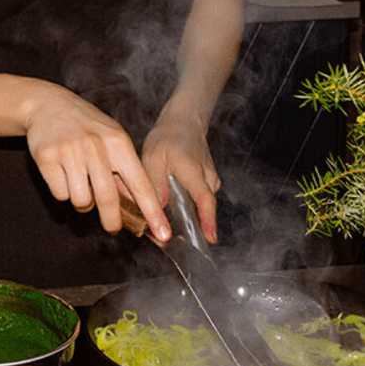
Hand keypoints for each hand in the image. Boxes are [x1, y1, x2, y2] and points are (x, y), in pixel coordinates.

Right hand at [22, 80, 169, 239]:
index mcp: (117, 142)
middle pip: (108, 198)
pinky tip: (62, 173)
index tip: (163, 234)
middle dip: (112, 220)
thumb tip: (139, 206)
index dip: (152, 212)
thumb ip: (124, 170)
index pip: (140, 184)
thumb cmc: (85, 126)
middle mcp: (95, 146)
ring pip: (81, 200)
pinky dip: (62, 191)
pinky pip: (60, 194)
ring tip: (80, 184)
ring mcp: (70, 150)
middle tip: (112, 227)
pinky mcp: (47, 156)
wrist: (47, 104)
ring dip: (82, 202)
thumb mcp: (111, 140)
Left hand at [142, 103, 221, 243]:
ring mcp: (211, 180)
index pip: (205, 200)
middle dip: (191, 227)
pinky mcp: (209, 182)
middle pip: (203, 208)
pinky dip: (189, 206)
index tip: (209, 239)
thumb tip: (159, 207)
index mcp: (194, 171)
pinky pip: (200, 198)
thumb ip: (156, 183)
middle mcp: (208, 178)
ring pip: (201, 204)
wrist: (183, 123)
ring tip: (170, 229)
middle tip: (175, 242)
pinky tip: (174, 211)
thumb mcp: (154, 157)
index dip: (207, 221)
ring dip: (189, 217)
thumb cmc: (167, 138)